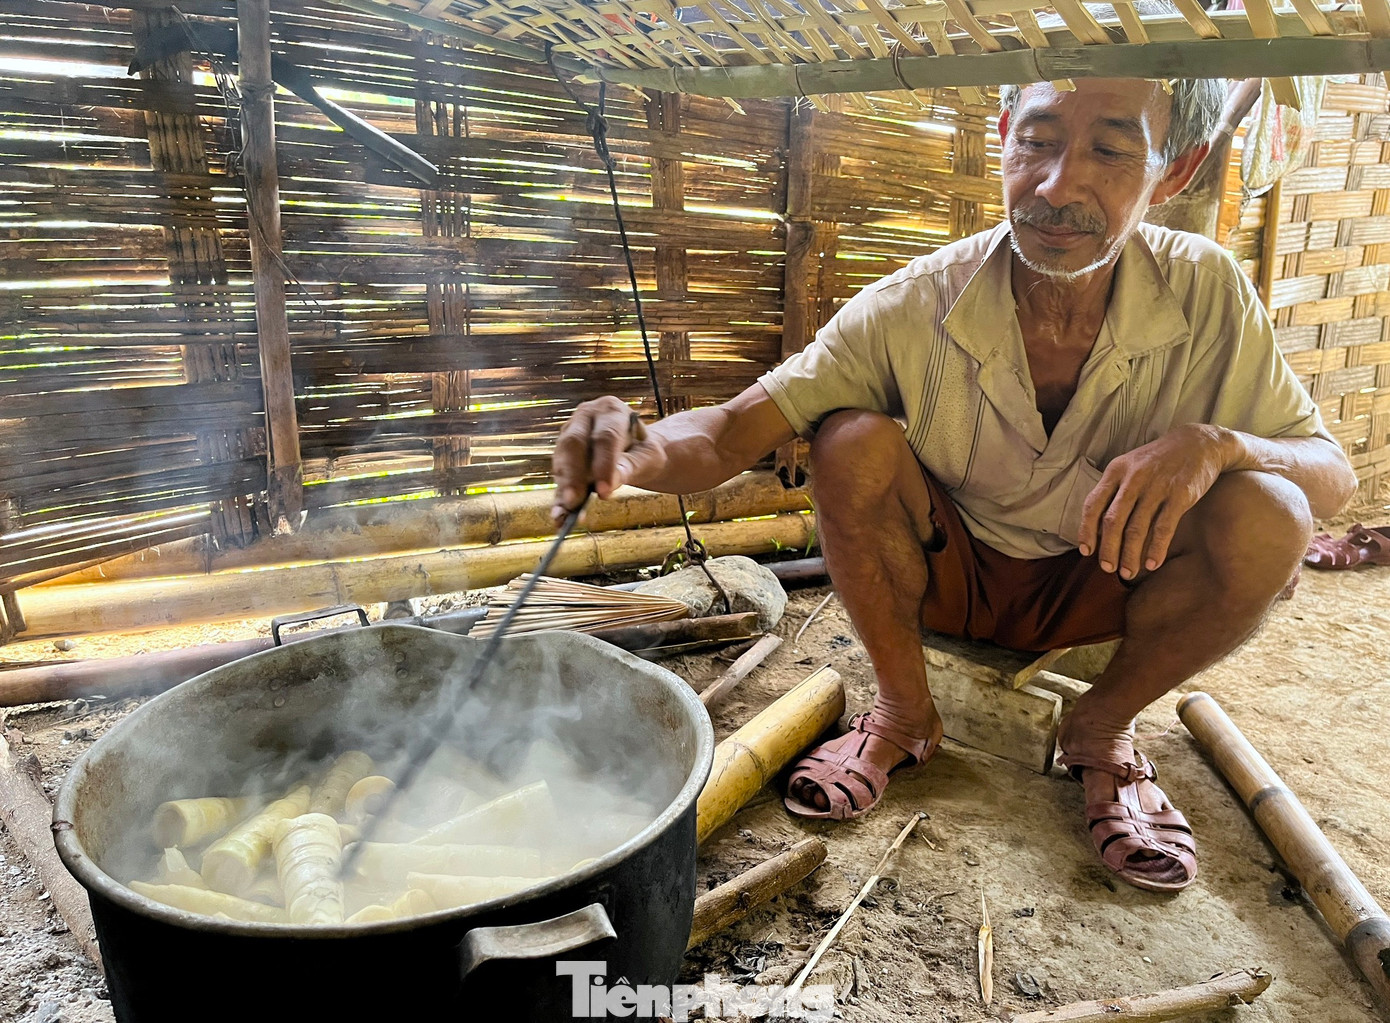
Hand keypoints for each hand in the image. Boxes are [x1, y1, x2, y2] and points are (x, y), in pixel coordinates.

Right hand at [551, 396, 664, 522]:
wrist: (635, 450)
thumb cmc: (644, 451)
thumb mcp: (648, 456)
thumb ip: (631, 466)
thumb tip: (610, 484)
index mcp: (611, 411)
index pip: (605, 436)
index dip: (603, 464)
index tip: (604, 492)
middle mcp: (585, 417)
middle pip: (573, 443)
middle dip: (573, 474)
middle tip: (574, 501)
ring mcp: (569, 433)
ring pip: (561, 458)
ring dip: (563, 487)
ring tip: (566, 513)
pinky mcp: (562, 454)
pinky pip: (558, 476)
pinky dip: (558, 497)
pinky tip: (559, 516)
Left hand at [1078, 424, 1237, 579]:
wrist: (1199, 443)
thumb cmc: (1158, 461)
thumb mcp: (1130, 466)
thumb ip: (1114, 490)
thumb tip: (1096, 526)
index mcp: (1116, 471)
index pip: (1093, 504)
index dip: (1087, 530)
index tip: (1086, 552)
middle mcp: (1133, 478)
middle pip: (1113, 521)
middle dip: (1108, 549)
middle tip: (1108, 569)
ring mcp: (1157, 486)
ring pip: (1137, 528)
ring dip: (1130, 555)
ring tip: (1128, 573)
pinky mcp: (1180, 495)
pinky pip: (1163, 527)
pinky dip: (1156, 549)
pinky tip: (1151, 564)